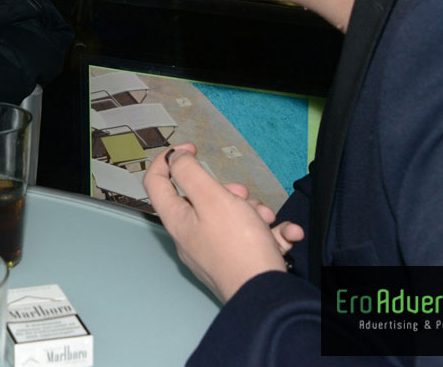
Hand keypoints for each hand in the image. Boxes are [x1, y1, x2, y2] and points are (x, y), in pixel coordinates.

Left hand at [143, 143, 293, 302]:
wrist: (265, 294)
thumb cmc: (237, 247)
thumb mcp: (211, 197)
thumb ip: (191, 173)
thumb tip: (175, 158)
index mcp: (178, 220)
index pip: (156, 183)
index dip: (168, 159)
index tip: (188, 149)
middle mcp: (191, 236)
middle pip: (202, 200)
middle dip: (227, 190)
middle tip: (241, 194)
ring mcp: (214, 252)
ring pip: (232, 217)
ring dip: (254, 211)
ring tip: (266, 219)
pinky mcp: (237, 262)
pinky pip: (253, 238)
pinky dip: (270, 233)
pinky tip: (286, 234)